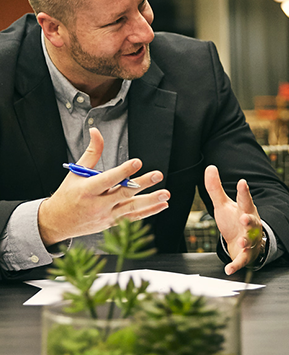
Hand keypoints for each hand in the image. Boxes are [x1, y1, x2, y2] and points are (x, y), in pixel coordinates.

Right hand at [38, 128, 169, 246]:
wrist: (57, 223)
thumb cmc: (68, 195)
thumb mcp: (76, 172)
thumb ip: (91, 152)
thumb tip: (96, 131)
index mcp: (87, 190)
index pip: (108, 179)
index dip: (123, 171)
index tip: (137, 162)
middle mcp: (98, 204)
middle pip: (124, 193)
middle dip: (142, 184)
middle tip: (158, 175)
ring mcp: (106, 215)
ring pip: (131, 208)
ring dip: (151, 201)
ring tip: (166, 194)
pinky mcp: (112, 223)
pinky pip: (133, 218)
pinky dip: (149, 212)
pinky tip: (162, 205)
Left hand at [204, 165, 264, 274]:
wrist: (244, 243)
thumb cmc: (233, 221)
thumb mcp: (223, 205)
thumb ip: (216, 188)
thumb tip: (210, 167)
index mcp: (245, 210)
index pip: (245, 199)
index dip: (244, 192)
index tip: (242, 182)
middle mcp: (251, 225)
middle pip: (252, 221)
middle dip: (249, 220)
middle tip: (244, 217)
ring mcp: (250, 240)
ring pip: (251, 241)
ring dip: (246, 241)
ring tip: (241, 241)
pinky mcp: (246, 255)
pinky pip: (242, 261)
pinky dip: (236, 266)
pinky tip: (228, 270)